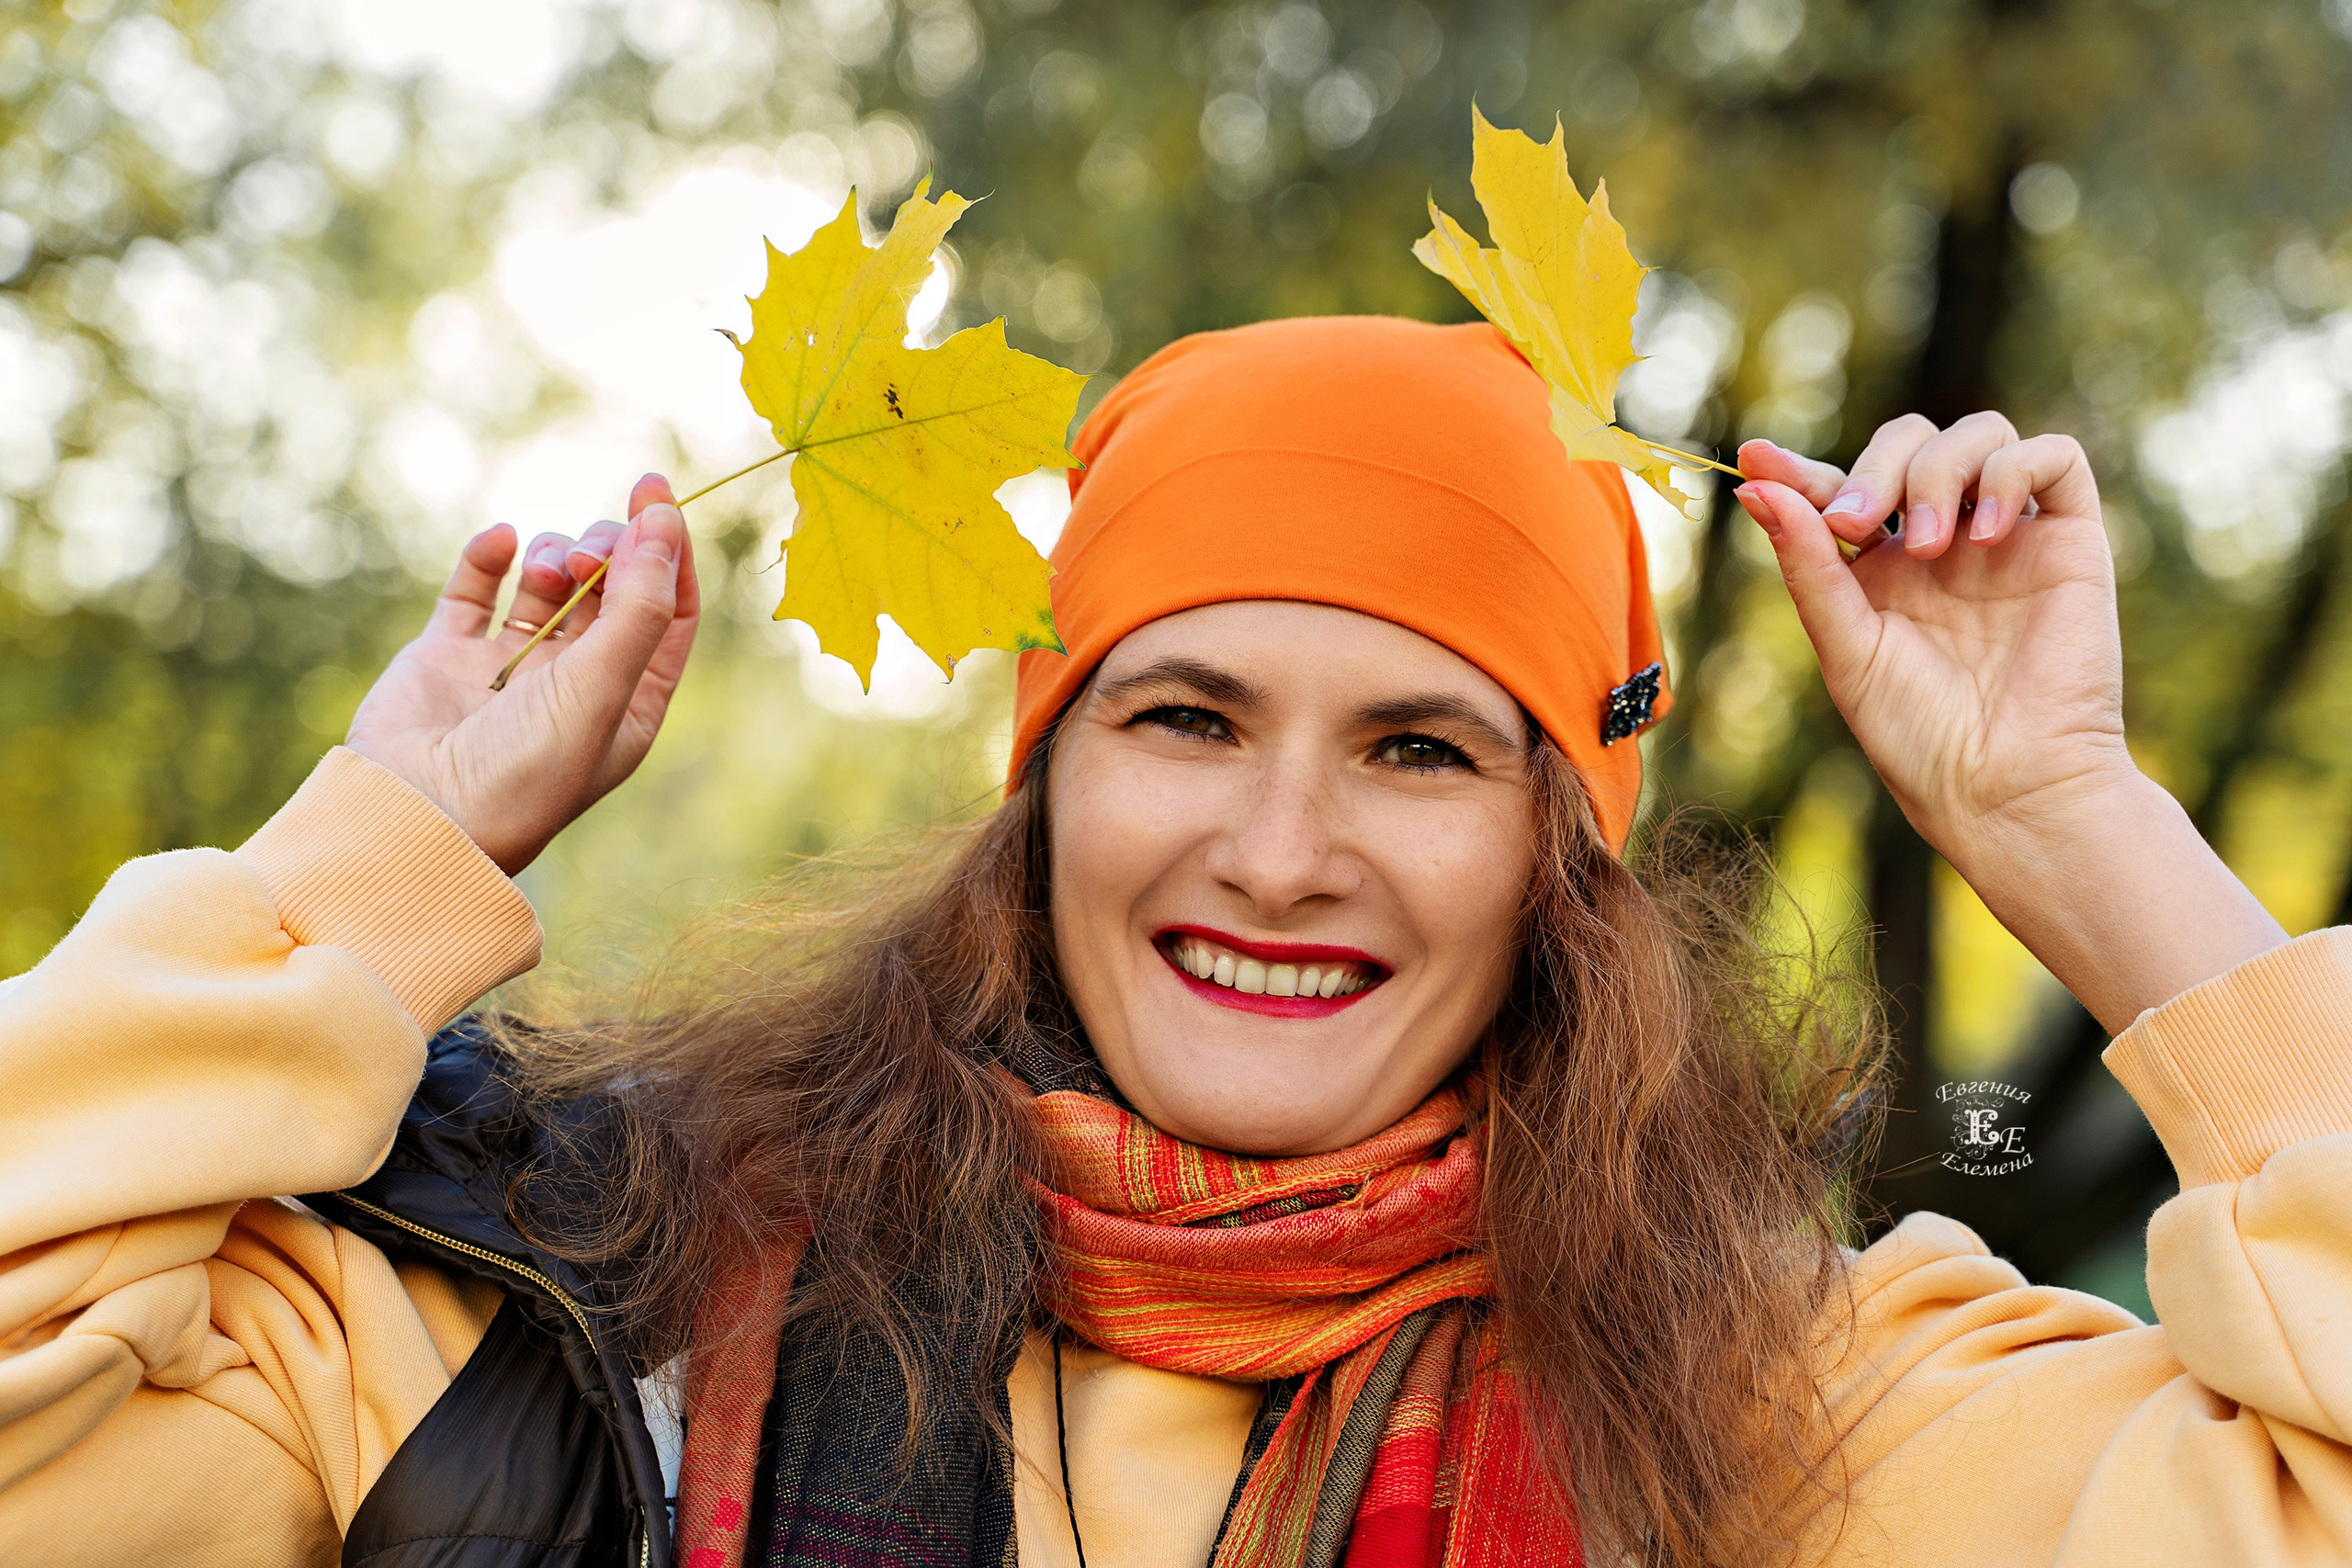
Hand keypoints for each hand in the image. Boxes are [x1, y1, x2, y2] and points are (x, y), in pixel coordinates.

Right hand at [344, 474, 700, 874]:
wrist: (416, 816)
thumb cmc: (525, 770)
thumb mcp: (601, 688)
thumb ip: (638, 605)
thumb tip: (666, 521)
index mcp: (628, 702)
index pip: (668, 611)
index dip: (668, 550)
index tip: (654, 493)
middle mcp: (574, 683)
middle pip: (612, 588)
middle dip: (607, 552)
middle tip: (590, 552)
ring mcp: (508, 667)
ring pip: (547, 582)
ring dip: (554, 555)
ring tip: (549, 565)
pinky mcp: (447, 655)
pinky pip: (474, 588)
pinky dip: (488, 556)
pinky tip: (499, 541)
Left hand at [1736, 417, 2283, 1028]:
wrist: (2005, 786)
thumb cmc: (1919, 734)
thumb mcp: (1845, 645)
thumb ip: (1809, 564)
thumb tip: (1757, 489)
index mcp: (1882, 568)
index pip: (1841, 490)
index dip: (1799, 468)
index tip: (1754, 457)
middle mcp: (1945, 543)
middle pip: (1910, 444)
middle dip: (1874, 467)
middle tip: (1855, 523)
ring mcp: (2008, 537)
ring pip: (1980, 434)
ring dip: (1940, 471)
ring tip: (1930, 545)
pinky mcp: (2070, 541)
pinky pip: (2055, 457)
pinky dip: (2014, 470)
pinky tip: (1986, 532)